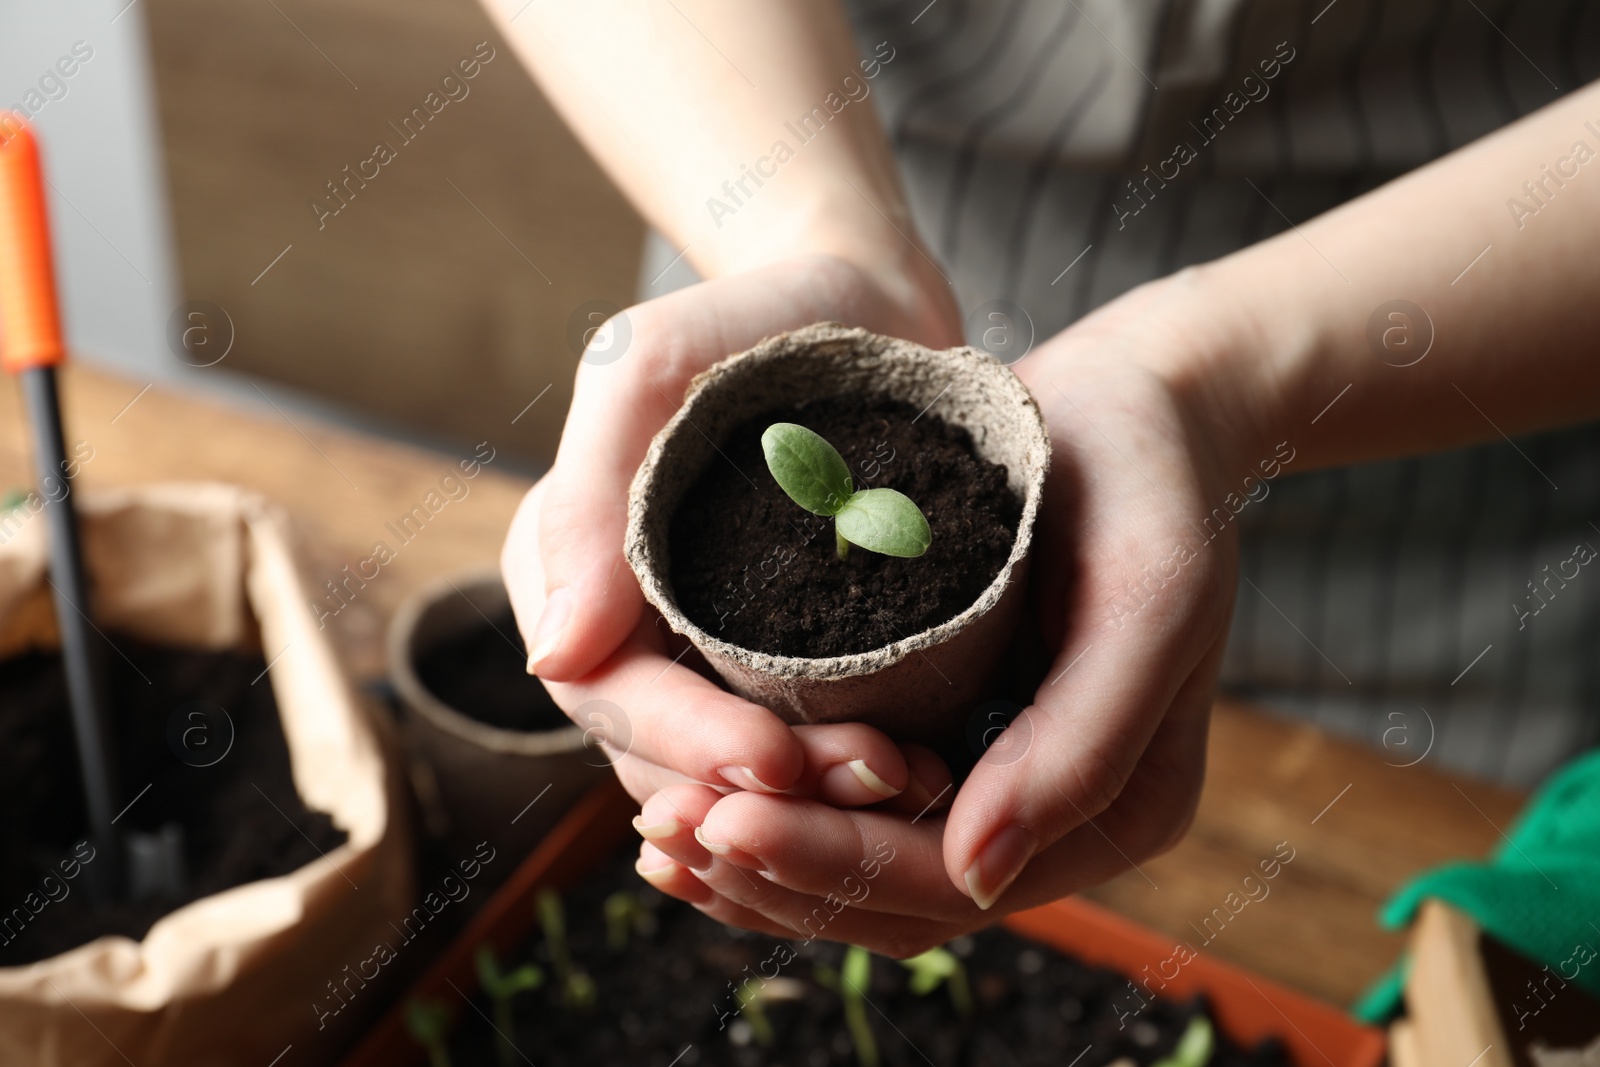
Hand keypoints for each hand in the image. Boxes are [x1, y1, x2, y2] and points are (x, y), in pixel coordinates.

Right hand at [501, 252, 962, 826]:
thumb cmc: (749, 320)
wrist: (866, 310)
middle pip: (666, 752)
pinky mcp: (777, 658)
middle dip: (762, 788)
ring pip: (726, 772)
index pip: (602, 689)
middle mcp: (623, 622)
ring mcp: (699, 648)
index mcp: (568, 566)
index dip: (683, 740)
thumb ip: (591, 492)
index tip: (779, 760)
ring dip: (810, 800)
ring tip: (910, 781)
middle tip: (881, 778)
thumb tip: (557, 654)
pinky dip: (842, 772)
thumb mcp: (653, 366)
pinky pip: (789, 743)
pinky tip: (916, 767)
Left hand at [635, 272, 1256, 954]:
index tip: (725, 820)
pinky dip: (775, 815)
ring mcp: (993, 777)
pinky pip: (851, 806)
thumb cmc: (1153, 487)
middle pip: (891, 896)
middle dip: (774, 872)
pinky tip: (692, 795)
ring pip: (861, 872)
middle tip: (662, 828)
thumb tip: (974, 874)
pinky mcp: (945, 728)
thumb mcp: (1146, 600)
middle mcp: (1049, 814)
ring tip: (656, 831)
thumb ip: (1082, 746)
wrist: (1136, 408)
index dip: (833, 864)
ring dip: (759, 864)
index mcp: (1115, 810)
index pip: (948, 881)